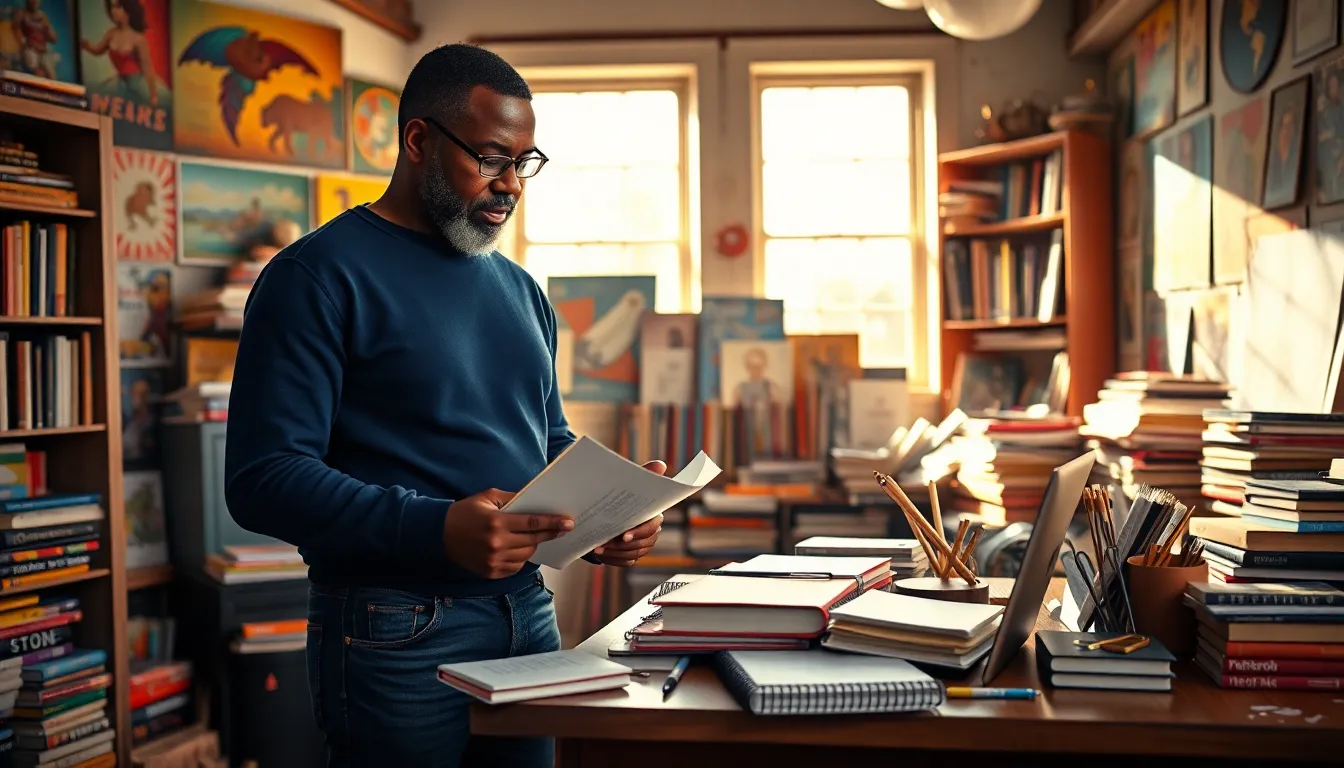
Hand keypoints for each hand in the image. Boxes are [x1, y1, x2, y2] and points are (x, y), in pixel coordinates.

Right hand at [442, 488, 573, 578]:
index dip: (553, 523)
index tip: (569, 522)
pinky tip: (520, 549)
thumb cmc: (465, 512)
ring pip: (526, 556)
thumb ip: (512, 498)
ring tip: (537, 537)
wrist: (438, 534)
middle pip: (533, 541)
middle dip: (550, 534)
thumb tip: (535, 500)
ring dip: (534, 546)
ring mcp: (494, 561)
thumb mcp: (488, 498)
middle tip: (563, 529)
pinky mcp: (490, 572)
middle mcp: (497, 544)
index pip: (533, 523)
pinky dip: (521, 558)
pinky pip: (516, 567)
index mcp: (497, 522)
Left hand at [592, 460, 666, 566]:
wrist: (606, 511)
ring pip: (633, 554)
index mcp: (653, 515)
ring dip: (615, 553)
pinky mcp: (633, 555)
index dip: (638, 532)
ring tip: (597, 549)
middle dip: (621, 546)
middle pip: (642, 544)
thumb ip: (645, 474)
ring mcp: (643, 545)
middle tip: (602, 544)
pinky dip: (613, 559)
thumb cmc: (620, 495)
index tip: (623, 536)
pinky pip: (626, 562)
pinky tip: (601, 555)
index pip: (651, 527)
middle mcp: (651, 532)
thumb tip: (660, 465)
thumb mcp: (629, 483)